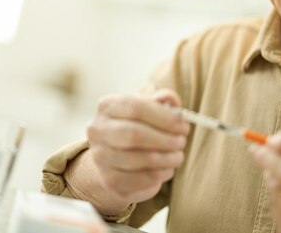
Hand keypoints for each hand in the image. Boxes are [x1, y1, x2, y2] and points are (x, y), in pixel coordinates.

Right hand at [66, 89, 188, 214]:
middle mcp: (98, 130)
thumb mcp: (149, 108)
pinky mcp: (108, 179)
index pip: (135, 108)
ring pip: (138, 160)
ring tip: (178, 156)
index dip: (163, 117)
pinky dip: (159, 174)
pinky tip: (167, 168)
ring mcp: (100, 156)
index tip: (183, 125)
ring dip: (166, 159)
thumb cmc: (138, 126)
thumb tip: (171, 100)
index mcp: (107, 106)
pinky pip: (139, 179)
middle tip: (181, 141)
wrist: (115, 157)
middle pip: (133, 134)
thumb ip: (163, 100)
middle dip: (164, 139)